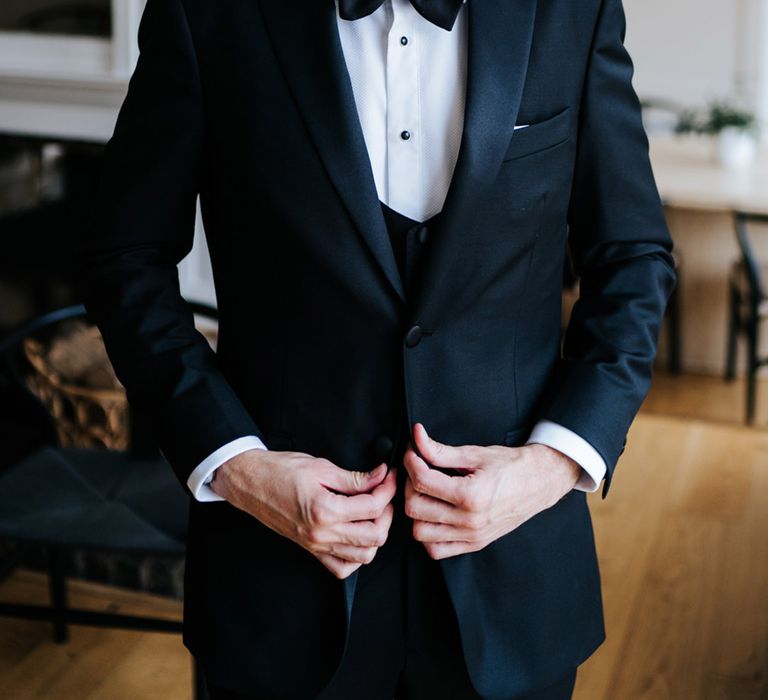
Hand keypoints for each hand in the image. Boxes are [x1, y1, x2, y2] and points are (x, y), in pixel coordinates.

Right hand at [211, 449, 396, 578]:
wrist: (251, 483)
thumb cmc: (280, 471)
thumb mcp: (321, 467)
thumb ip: (355, 478)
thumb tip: (381, 476)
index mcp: (324, 510)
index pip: (372, 507)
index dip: (387, 489)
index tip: (389, 475)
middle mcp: (322, 534)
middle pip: (375, 536)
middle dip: (387, 513)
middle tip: (385, 493)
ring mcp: (316, 546)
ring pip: (363, 556)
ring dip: (376, 535)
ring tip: (374, 513)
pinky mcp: (311, 550)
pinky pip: (341, 568)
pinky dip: (356, 556)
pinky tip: (357, 536)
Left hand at [403, 423, 580, 559]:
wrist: (539, 482)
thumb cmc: (511, 466)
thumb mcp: (474, 453)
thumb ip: (440, 450)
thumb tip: (416, 438)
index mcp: (471, 495)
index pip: (422, 481)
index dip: (411, 462)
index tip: (412, 452)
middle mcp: (470, 520)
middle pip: (415, 508)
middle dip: (410, 485)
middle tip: (418, 470)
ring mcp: (472, 536)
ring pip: (420, 532)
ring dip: (417, 512)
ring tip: (426, 493)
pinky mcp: (474, 544)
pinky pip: (436, 550)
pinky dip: (429, 535)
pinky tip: (434, 515)